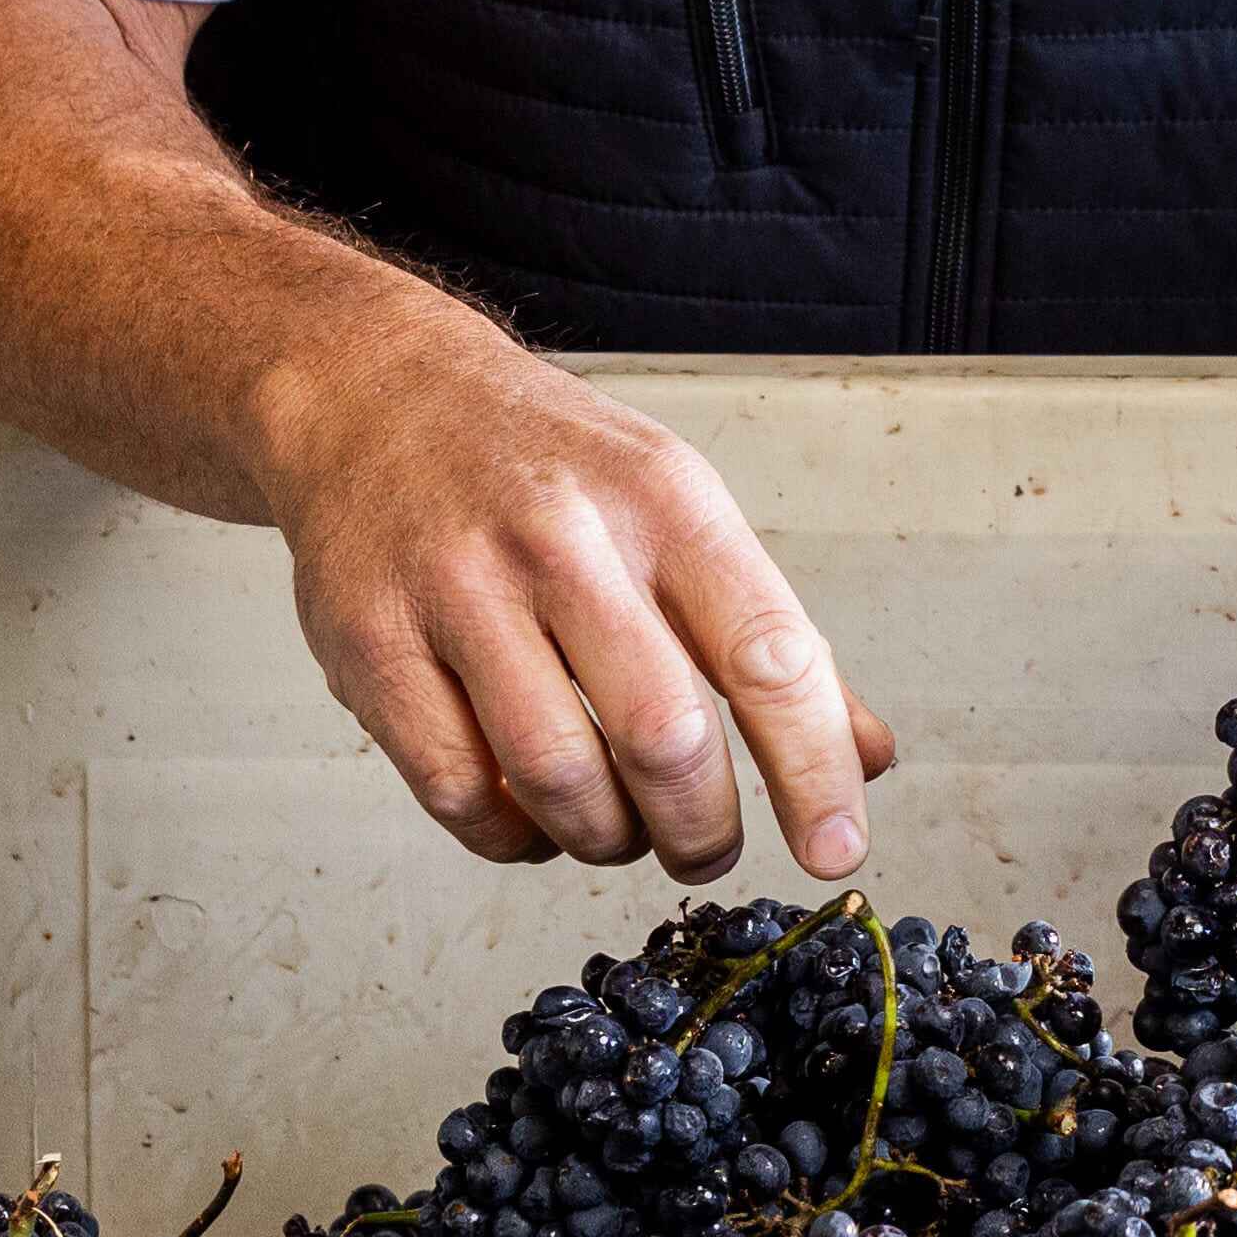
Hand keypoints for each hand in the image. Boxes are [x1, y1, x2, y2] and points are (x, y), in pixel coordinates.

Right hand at [259, 320, 889, 881]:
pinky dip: (512, 837)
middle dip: (703, 831)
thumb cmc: (549, 465)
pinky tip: (530, 812)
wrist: (375, 389)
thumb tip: (865, 759)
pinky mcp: (372, 644)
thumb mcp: (677, 508)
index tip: (836, 848)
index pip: (769, 655)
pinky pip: (459, 794)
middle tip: (705, 847)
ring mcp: (458, 590)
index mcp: (665, 499)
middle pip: (666, 738)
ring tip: (618, 829)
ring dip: (608, 841)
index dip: (814, 772)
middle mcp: (564, 538)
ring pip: (560, 780)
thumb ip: (768, 635)